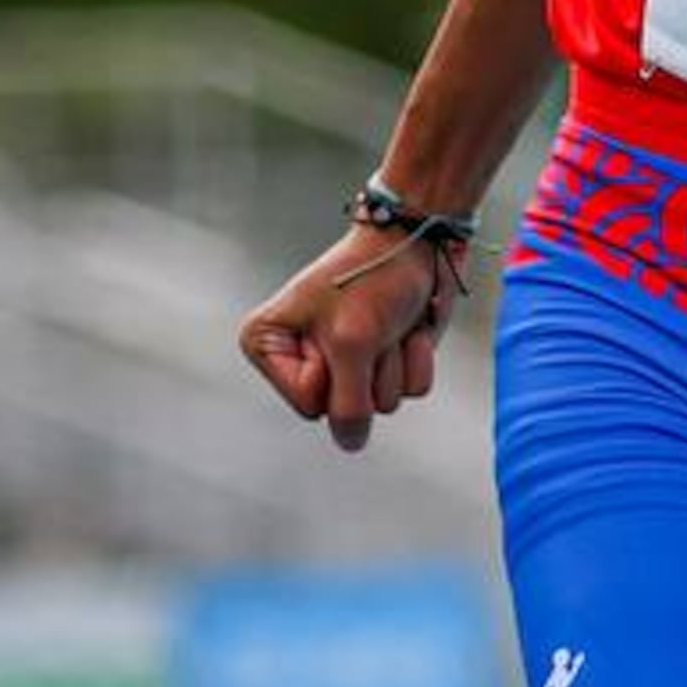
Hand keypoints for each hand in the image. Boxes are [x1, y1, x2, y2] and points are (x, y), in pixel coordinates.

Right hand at [236, 231, 455, 455]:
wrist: (418, 242)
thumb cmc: (372, 278)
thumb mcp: (352, 343)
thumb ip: (348, 406)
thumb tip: (351, 443)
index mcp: (268, 346)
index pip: (309, 405)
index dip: (334, 373)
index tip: (336, 327)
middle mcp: (301, 360)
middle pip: (343, 411)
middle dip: (368, 371)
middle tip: (367, 325)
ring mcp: (344, 363)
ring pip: (381, 404)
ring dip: (394, 362)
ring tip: (387, 323)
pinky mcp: (382, 362)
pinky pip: (409, 390)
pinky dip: (416, 360)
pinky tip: (408, 329)